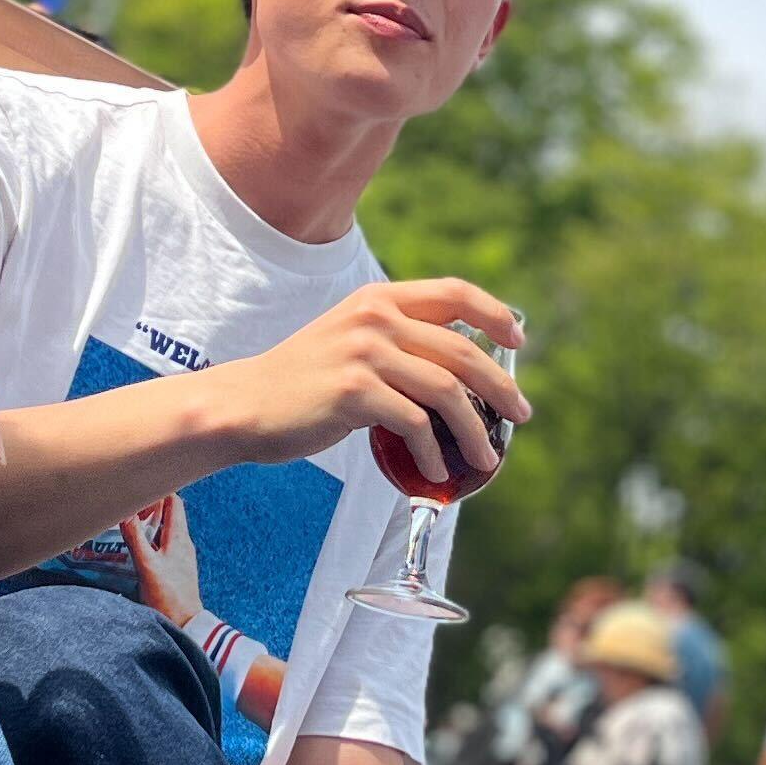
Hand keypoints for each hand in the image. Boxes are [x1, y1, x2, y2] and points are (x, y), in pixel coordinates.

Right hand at [123, 494, 205, 623]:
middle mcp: (183, 542)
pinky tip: (138, 550)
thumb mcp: (147, 566)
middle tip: (129, 512)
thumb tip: (126, 513)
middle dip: (149, 508)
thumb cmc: (168, 597)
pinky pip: (164, 544)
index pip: (173, 501)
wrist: (185, 624)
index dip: (156, 493)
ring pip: (165, 529)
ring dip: (149, 525)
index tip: (138, 496)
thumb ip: (136, 538)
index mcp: (178, 537)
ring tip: (129, 528)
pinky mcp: (177, 566)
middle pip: (169, 513)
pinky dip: (151, 540)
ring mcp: (181, 554)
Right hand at [215, 277, 527, 487]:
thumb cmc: (303, 381)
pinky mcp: (354, 392)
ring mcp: (364, 353)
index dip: (494, 313)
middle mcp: (375, 318)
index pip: (454, 292)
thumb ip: (395, 339)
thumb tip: (457, 369)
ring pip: (447, 391)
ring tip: (484, 458)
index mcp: (379, 299)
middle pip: (462, 349)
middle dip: (500, 387)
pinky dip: (433, 454)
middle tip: (520, 415)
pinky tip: (438, 472)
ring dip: (473, 431)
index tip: (518, 339)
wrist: (246, 404)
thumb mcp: (351, 339)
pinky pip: (415, 425)